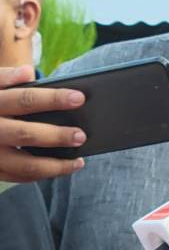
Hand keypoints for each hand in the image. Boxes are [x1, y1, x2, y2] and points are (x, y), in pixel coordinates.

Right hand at [0, 65, 86, 182]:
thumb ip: (5, 78)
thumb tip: (27, 72)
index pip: (23, 100)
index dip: (52, 98)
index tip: (79, 98)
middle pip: (24, 135)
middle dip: (55, 136)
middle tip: (81, 135)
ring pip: (22, 165)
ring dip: (54, 166)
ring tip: (78, 162)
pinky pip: (17, 176)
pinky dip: (41, 175)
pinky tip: (60, 168)